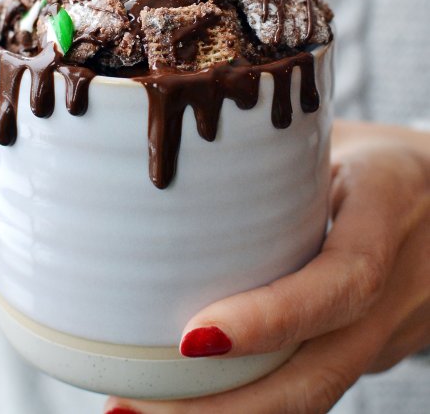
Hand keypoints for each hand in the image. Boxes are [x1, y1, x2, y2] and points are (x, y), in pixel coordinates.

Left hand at [106, 120, 429, 413]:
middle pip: (320, 372)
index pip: (342, 281)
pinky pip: (309, 375)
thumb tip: (185, 156)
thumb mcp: (339, 140)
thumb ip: (275, 152)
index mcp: (386, 213)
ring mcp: (386, 328)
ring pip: (311, 390)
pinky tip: (188, 395)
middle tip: (130, 404)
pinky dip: (249, 396)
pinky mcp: (365, 345)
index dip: (274, 318)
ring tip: (136, 409)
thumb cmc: (377, 161)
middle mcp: (396, 287)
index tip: (193, 338)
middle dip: (226, 406)